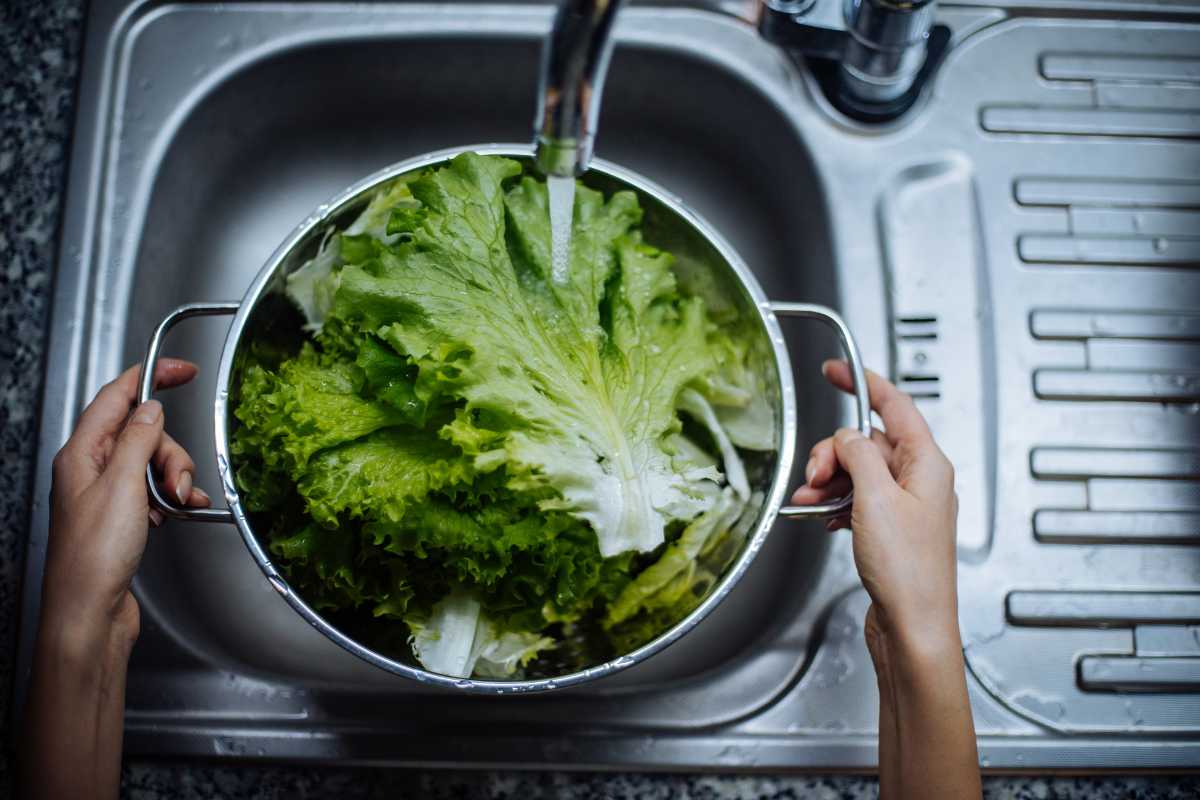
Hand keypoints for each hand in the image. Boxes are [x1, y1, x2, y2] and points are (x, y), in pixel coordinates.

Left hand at [43, 359, 208, 642]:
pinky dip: (174, 498)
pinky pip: (156, 490)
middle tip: (176, 482)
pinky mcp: (123, 515)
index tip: (181, 369)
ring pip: (155, 463)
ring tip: (177, 504)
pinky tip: (179, 513)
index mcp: (81, 454)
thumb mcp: (122, 487)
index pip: (116, 397)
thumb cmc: (93, 557)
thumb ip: (139, 441)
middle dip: (172, 453)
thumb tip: (151, 408)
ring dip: (176, 479)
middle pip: (145, 434)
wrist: (89, 612)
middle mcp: (91, 469)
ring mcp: (107, 492)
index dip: (150, 377)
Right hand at [791, 359, 959, 652]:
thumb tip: (848, 437)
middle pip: (868, 442)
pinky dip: (834, 503)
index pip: (894, 404)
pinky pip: (857, 499)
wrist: (915, 628)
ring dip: (828, 482)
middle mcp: (920, 480)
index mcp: (927, 463)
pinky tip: (822, 518)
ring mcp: (907, 505)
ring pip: (858, 472)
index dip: (862, 382)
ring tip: (809, 501)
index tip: (835, 371)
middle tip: (815, 476)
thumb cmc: (909, 572)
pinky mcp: (892, 528)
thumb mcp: (874, 500)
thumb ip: (858, 457)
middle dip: (833, 453)